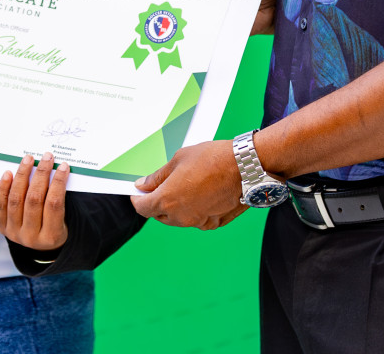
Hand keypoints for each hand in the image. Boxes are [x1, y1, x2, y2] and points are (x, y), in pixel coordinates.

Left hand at [0, 151, 69, 250]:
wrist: (39, 248)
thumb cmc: (56, 227)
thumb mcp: (64, 220)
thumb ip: (59, 199)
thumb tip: (57, 169)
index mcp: (51, 236)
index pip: (54, 204)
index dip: (58, 183)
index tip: (63, 166)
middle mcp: (31, 237)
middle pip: (34, 199)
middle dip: (41, 175)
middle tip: (46, 157)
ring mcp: (14, 233)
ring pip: (16, 199)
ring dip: (22, 176)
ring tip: (28, 159)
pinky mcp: (3, 228)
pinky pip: (1, 205)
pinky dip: (4, 188)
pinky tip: (9, 173)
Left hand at [129, 140, 246, 229]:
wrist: (245, 167)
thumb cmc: (212, 159)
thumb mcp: (179, 160)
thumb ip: (158, 177)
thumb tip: (144, 185)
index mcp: (167, 200)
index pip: (143, 208)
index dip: (138, 199)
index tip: (139, 192)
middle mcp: (180, 216)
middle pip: (159, 216)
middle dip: (156, 203)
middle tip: (161, 187)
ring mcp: (198, 222)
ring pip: (178, 219)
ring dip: (175, 208)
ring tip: (185, 188)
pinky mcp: (214, 223)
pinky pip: (197, 221)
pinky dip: (194, 211)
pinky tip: (201, 195)